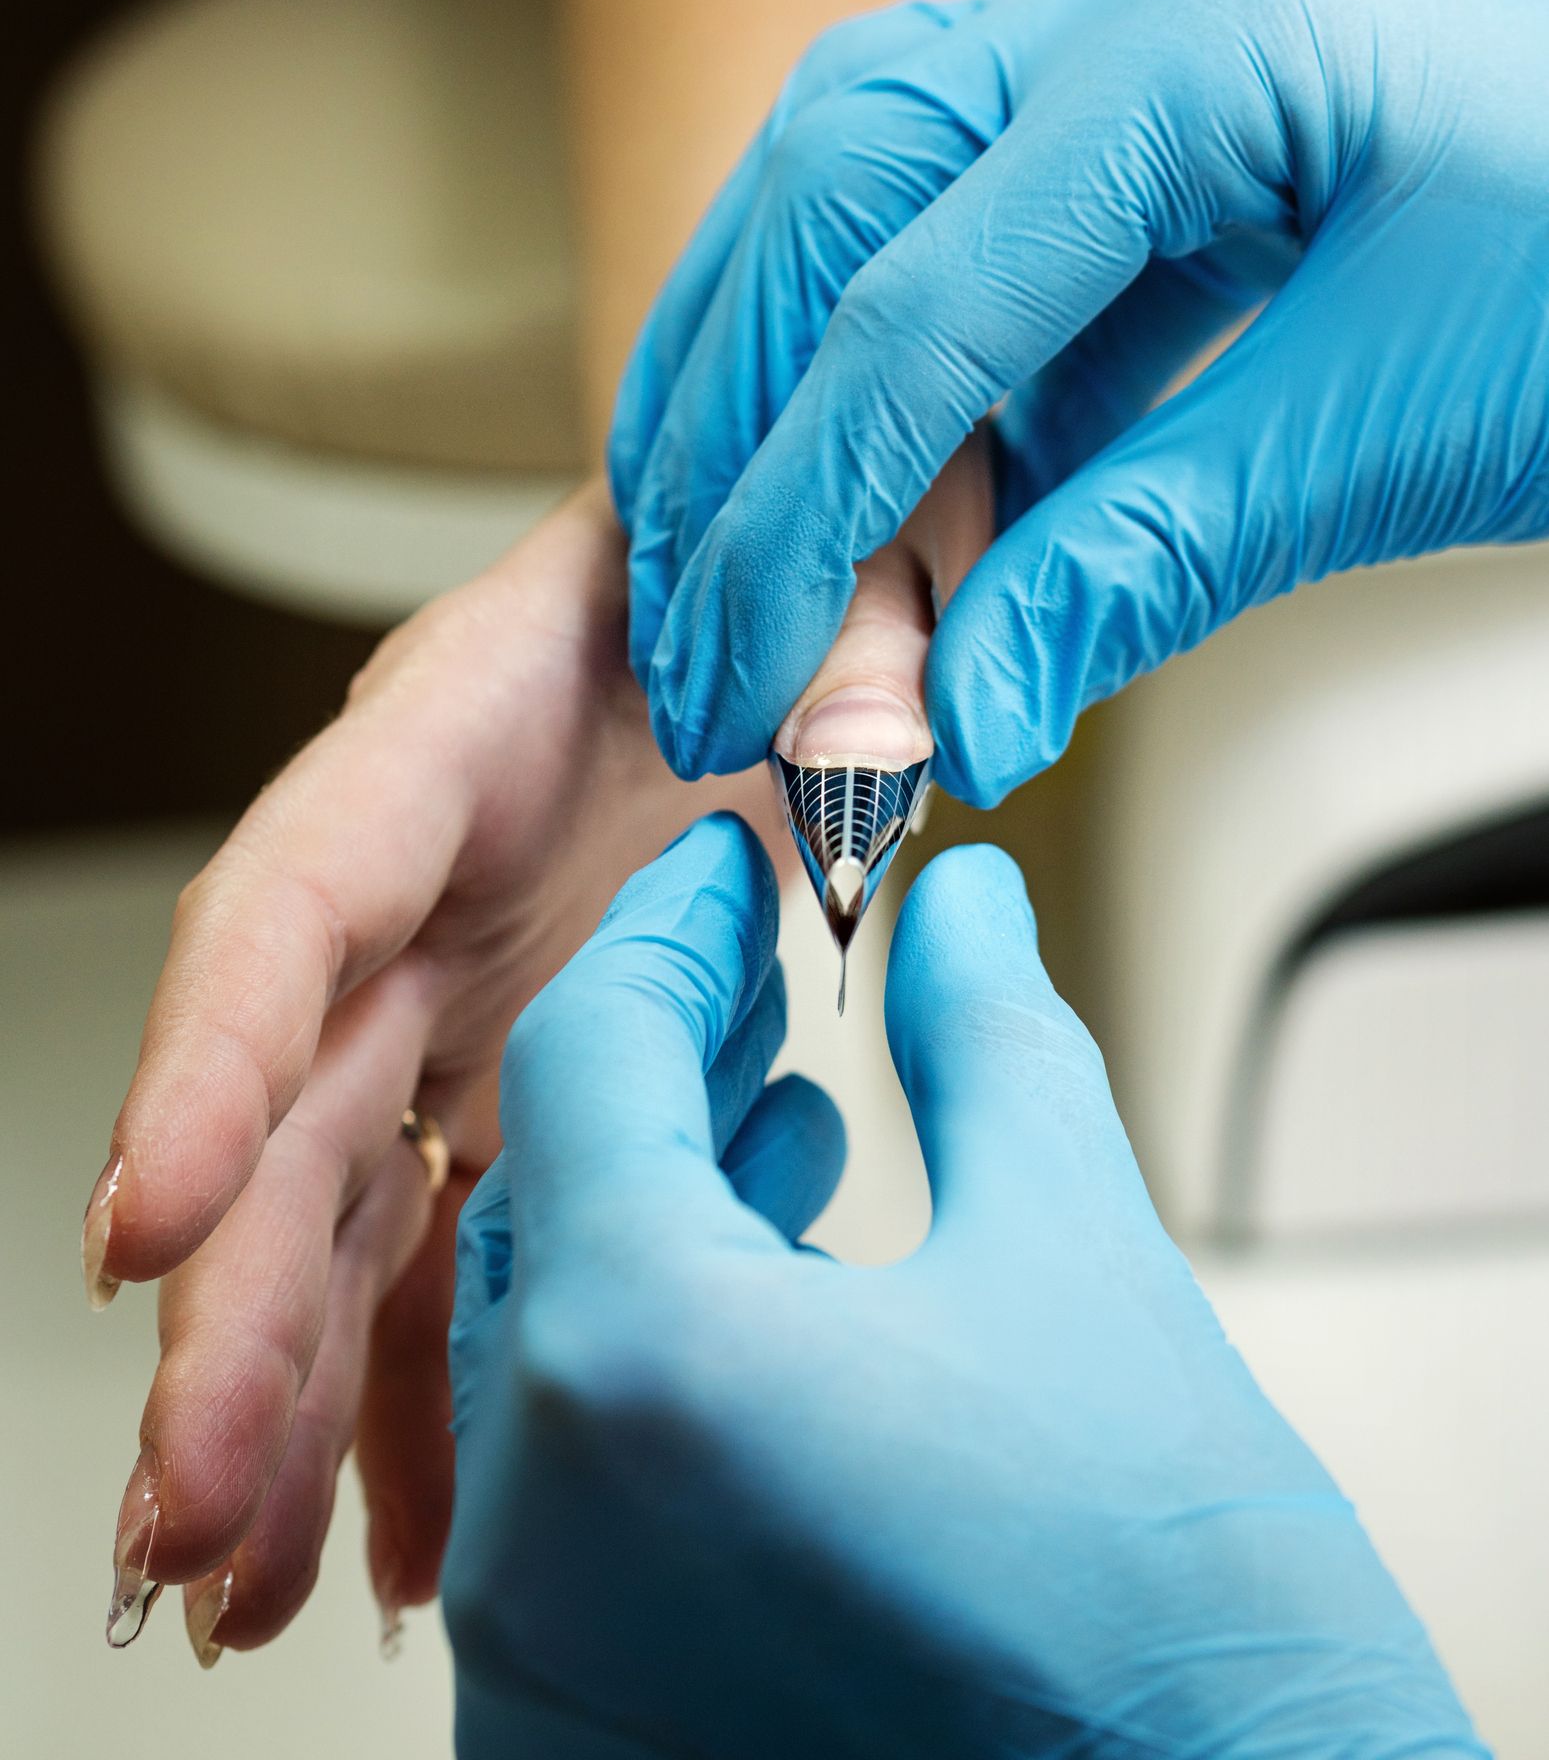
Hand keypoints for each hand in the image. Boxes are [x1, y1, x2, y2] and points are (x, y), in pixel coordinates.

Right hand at [84, 484, 781, 1660]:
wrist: (812, 574)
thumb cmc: (802, 540)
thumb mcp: (852, 544)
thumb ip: (854, 626)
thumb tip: (869, 735)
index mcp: (462, 736)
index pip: (304, 888)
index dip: (209, 1052)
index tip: (148, 1224)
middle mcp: (430, 888)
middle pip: (298, 1103)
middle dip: (235, 1312)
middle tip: (192, 1516)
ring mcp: (469, 991)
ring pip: (348, 1209)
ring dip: (299, 1397)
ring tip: (256, 1583)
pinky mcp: (531, 1070)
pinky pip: (460, 1244)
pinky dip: (432, 1384)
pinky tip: (414, 1523)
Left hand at [443, 814, 1482, 1756]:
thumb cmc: (1182, 1647)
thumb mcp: (1085, 1262)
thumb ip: (990, 1044)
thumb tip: (962, 912)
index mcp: (648, 1370)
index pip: (595, 1061)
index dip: (674, 937)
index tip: (734, 878)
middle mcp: (544, 1528)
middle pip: (549, 1194)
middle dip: (666, 1068)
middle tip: (764, 986)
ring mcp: (541, 1653)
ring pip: (546, 1343)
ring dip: (661, 1212)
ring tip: (793, 1127)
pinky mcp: (574, 1731)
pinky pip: (560, 1489)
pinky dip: (647, 1367)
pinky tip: (767, 1303)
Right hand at [617, 0, 1548, 801]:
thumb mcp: (1392, 443)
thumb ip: (1139, 563)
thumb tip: (956, 713)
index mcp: (1219, 31)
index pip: (918, 298)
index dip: (803, 518)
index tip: (742, 681)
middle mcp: (1149, 2)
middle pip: (827, 190)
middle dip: (733, 429)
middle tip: (691, 624)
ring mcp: (1141, 46)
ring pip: (848, 189)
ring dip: (761, 385)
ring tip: (706, 556)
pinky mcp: (1147, 132)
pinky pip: (948, 239)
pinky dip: (876, 384)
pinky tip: (841, 494)